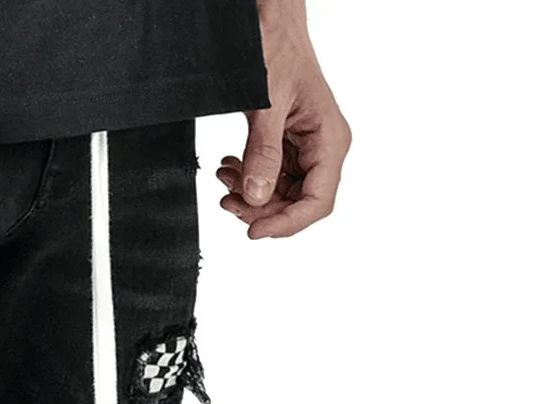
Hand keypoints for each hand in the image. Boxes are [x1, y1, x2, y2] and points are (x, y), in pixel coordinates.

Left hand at [217, 0, 349, 238]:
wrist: (269, 20)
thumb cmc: (276, 47)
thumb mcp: (266, 102)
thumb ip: (263, 152)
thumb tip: (256, 197)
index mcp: (330, 139)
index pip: (316, 202)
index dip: (286, 224)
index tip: (253, 231)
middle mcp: (323, 147)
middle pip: (297, 203)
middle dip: (261, 209)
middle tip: (228, 201)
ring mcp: (305, 146)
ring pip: (281, 193)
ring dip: (250, 194)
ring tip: (225, 176)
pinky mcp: (287, 143)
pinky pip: (270, 175)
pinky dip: (248, 177)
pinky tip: (230, 166)